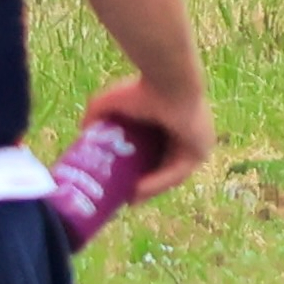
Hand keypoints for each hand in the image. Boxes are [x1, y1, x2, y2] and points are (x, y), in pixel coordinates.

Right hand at [83, 75, 213, 203]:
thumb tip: (83, 130)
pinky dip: (156, 184)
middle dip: (142, 184)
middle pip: (163, 167)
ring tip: (127, 200)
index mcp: (171, 124)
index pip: (155, 153)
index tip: (119, 181)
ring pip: (169, 174)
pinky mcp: (200, 151)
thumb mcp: (110, 102)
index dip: (137, 169)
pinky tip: (136, 193)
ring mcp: (196, 145)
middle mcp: (186, 137)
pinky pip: (176, 174)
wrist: (167, 83)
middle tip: (122, 196)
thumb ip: (96, 114)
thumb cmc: (142, 88)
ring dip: (148, 189)